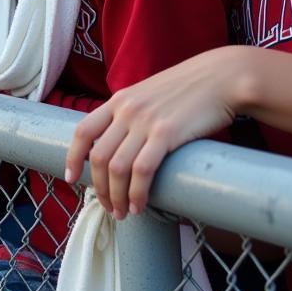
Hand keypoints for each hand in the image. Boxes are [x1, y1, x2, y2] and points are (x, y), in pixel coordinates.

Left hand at [64, 46, 240, 218]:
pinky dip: (137, 194)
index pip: (84, 130)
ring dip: (117, 197)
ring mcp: (145, 121)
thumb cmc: (189, 89)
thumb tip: (125, 144)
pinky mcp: (166, 133)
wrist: (220, 77)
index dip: (72, 157)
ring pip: (117, 168)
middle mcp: (127, 110)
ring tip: (124, 213)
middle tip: (110, 207)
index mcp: (120, 100)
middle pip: (99, 157)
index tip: (71, 178)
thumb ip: (134, 114)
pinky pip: (142, 171)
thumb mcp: (150, 94)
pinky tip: (140, 206)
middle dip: (100, 189)